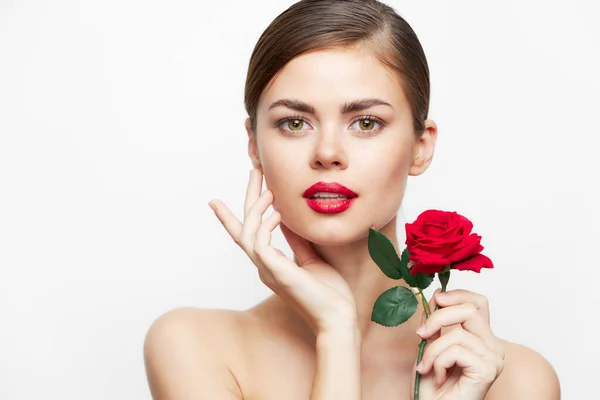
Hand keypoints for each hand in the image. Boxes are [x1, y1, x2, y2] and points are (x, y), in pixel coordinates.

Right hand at [208, 169, 357, 334]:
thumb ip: (297, 240)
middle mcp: (265, 267)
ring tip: (270, 190)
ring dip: (256, 209)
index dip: (232, 217)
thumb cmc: (329, 293)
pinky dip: (265, 226)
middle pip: (244, 227)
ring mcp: (268, 271)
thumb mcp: (312, 258)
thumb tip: (287, 219)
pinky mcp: (277, 274)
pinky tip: (277, 214)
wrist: (338, 319)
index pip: (248, 235)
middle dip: (248, 197)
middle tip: (254, 170)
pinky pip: (260, 246)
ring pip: (247, 234)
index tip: (218, 199)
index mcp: (271, 264)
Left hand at [411, 289, 504, 399]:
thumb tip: (437, 293)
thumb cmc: (431, 385)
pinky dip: (438, 361)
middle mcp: (493, 346)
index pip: (478, 302)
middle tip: (421, 334)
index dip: (457, 295)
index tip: (436, 300)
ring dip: (432, 350)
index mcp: (481, 337)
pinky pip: (456, 350)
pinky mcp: (488, 370)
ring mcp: (493, 358)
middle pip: (469, 310)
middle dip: (438, 318)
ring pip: (457, 333)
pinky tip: (438, 376)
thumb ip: (435, 321)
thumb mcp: (428, 344)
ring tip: (426, 366)